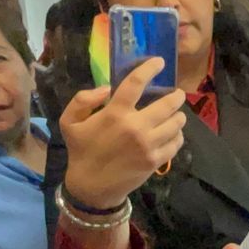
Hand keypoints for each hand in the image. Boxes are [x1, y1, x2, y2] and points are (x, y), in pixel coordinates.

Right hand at [60, 59, 187, 208]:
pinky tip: (173, 133)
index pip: (136, 83)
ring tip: (176, 114)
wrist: (91, 186)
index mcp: (114, 113)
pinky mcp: (155, 160)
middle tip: (177, 94)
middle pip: (167, 104)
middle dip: (176, 96)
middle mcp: (135, 127)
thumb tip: (107, 89)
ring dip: (179, 115)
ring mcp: (148, 145)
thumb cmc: (81, 151)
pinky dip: (177, 135)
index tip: (160, 62)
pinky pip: (176, 142)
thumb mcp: (69, 122)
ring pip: (175, 123)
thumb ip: (82, 100)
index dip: (150, 69)